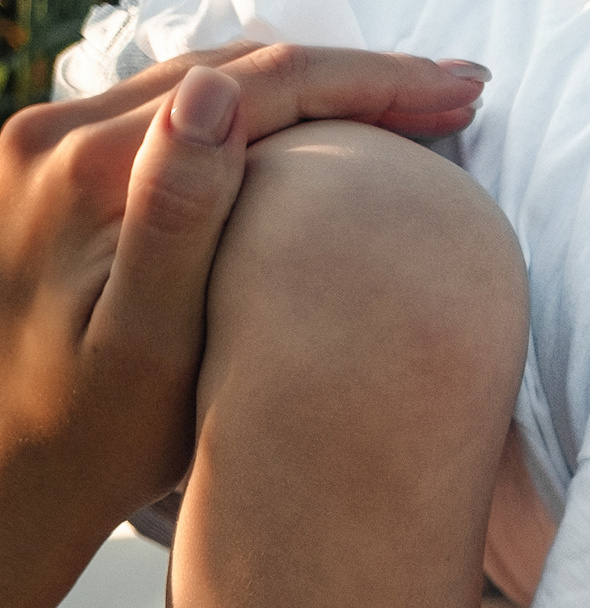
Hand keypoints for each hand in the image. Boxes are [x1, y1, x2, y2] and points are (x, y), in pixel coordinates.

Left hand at [0, 43, 486, 607]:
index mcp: (91, 172)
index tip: (461, 94)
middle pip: (236, 70)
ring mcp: (49, 147)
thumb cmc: (93, 438)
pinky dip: (258, 113)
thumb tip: (216, 98)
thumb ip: (175, 217)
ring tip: (407, 103)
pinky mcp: (55, 171)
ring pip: (209, 85)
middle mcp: (56, 136)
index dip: (371, 85)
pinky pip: (174, 115)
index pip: (259, 89)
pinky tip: (311, 133)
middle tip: (457, 89)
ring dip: (312, 86)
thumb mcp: (149, 344)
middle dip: (357, 76)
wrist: (13, 471)